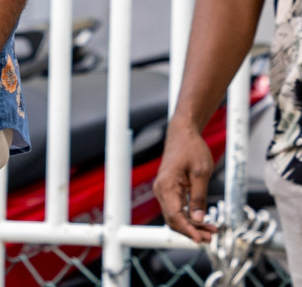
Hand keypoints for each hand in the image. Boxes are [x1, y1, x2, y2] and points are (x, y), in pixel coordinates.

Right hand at [154, 119, 219, 242]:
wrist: (183, 133)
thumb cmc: (191, 149)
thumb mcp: (201, 173)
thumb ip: (199, 197)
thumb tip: (198, 218)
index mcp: (167, 186)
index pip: (175, 215)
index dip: (188, 230)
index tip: (201, 239)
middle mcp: (161, 190)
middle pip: (173, 219)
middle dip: (190, 231)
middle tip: (210, 239)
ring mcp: (164, 190)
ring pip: (174, 215)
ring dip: (191, 225)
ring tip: (210, 232)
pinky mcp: (169, 189)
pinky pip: (176, 208)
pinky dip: (189, 217)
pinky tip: (203, 221)